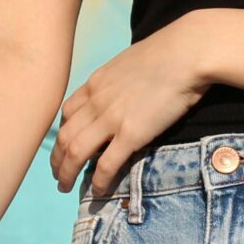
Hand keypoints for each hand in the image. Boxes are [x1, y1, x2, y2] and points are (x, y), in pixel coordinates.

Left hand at [51, 14, 211, 194]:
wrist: (187, 53)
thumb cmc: (170, 52)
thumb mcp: (132, 62)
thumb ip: (121, 80)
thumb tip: (127, 88)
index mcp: (96, 83)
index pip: (67, 113)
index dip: (61, 133)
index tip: (64, 146)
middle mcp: (96, 102)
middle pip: (64, 136)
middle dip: (56, 159)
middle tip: (57, 174)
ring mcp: (111, 118)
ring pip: (75, 153)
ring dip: (66, 173)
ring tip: (66, 187)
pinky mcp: (131, 134)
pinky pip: (106, 164)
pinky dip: (98, 181)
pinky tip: (98, 191)